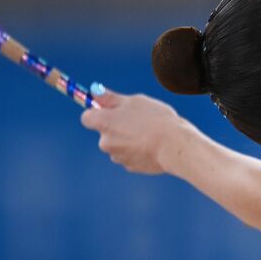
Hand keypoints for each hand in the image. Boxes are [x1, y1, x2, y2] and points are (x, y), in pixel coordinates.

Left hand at [79, 84, 195, 174]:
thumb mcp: (134, 101)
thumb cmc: (154, 119)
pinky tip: (153, 144)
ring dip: (128, 138)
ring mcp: (117, 156)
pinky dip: (138, 150)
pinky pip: (130, 155)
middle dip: (116, 126)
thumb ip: (111, 98)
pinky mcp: (131, 167)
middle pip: (104, 132)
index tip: (109, 108)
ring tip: (149, 132)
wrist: (174, 145)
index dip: (97, 112)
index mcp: (103, 123)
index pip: (87, 117)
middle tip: (136, 118)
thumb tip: (95, 92)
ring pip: (118, 144)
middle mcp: (105, 142)